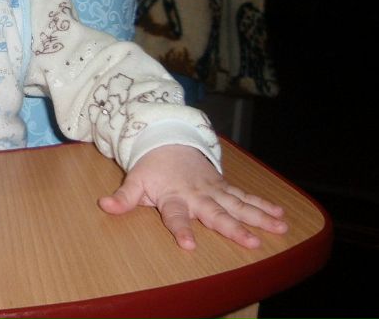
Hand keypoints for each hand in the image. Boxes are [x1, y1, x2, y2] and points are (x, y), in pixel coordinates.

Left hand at [98, 145, 287, 249]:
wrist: (168, 139)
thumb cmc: (151, 167)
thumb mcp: (135, 181)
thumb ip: (124, 198)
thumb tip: (104, 205)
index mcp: (173, 196)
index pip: (176, 215)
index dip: (181, 229)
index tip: (188, 244)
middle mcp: (197, 194)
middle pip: (216, 213)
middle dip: (233, 227)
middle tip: (250, 242)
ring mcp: (213, 190)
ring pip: (238, 204)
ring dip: (258, 216)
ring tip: (278, 227)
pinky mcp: (224, 186)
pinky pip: (245, 196)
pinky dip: (263, 204)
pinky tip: (281, 215)